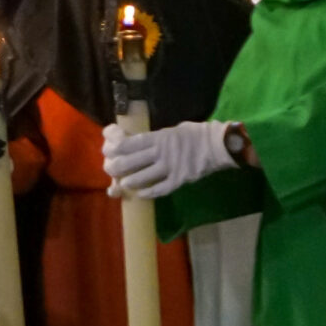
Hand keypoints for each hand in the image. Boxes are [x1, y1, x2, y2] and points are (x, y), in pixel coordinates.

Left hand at [103, 119, 235, 200]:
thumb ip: (155, 138)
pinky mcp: (180, 179)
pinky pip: (161, 188)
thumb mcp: (172, 131)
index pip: (131, 143)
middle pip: (132, 161)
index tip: (107, 150)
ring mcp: (171, 167)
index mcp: (159, 138)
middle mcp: (161, 152)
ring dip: (131, 181)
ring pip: (144, 177)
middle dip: (117, 166)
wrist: (218, 145)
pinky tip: (141, 194)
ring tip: (123, 184)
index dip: (115, 147)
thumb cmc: (194, 134)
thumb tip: (137, 143)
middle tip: (109, 169)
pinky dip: (150, 192)